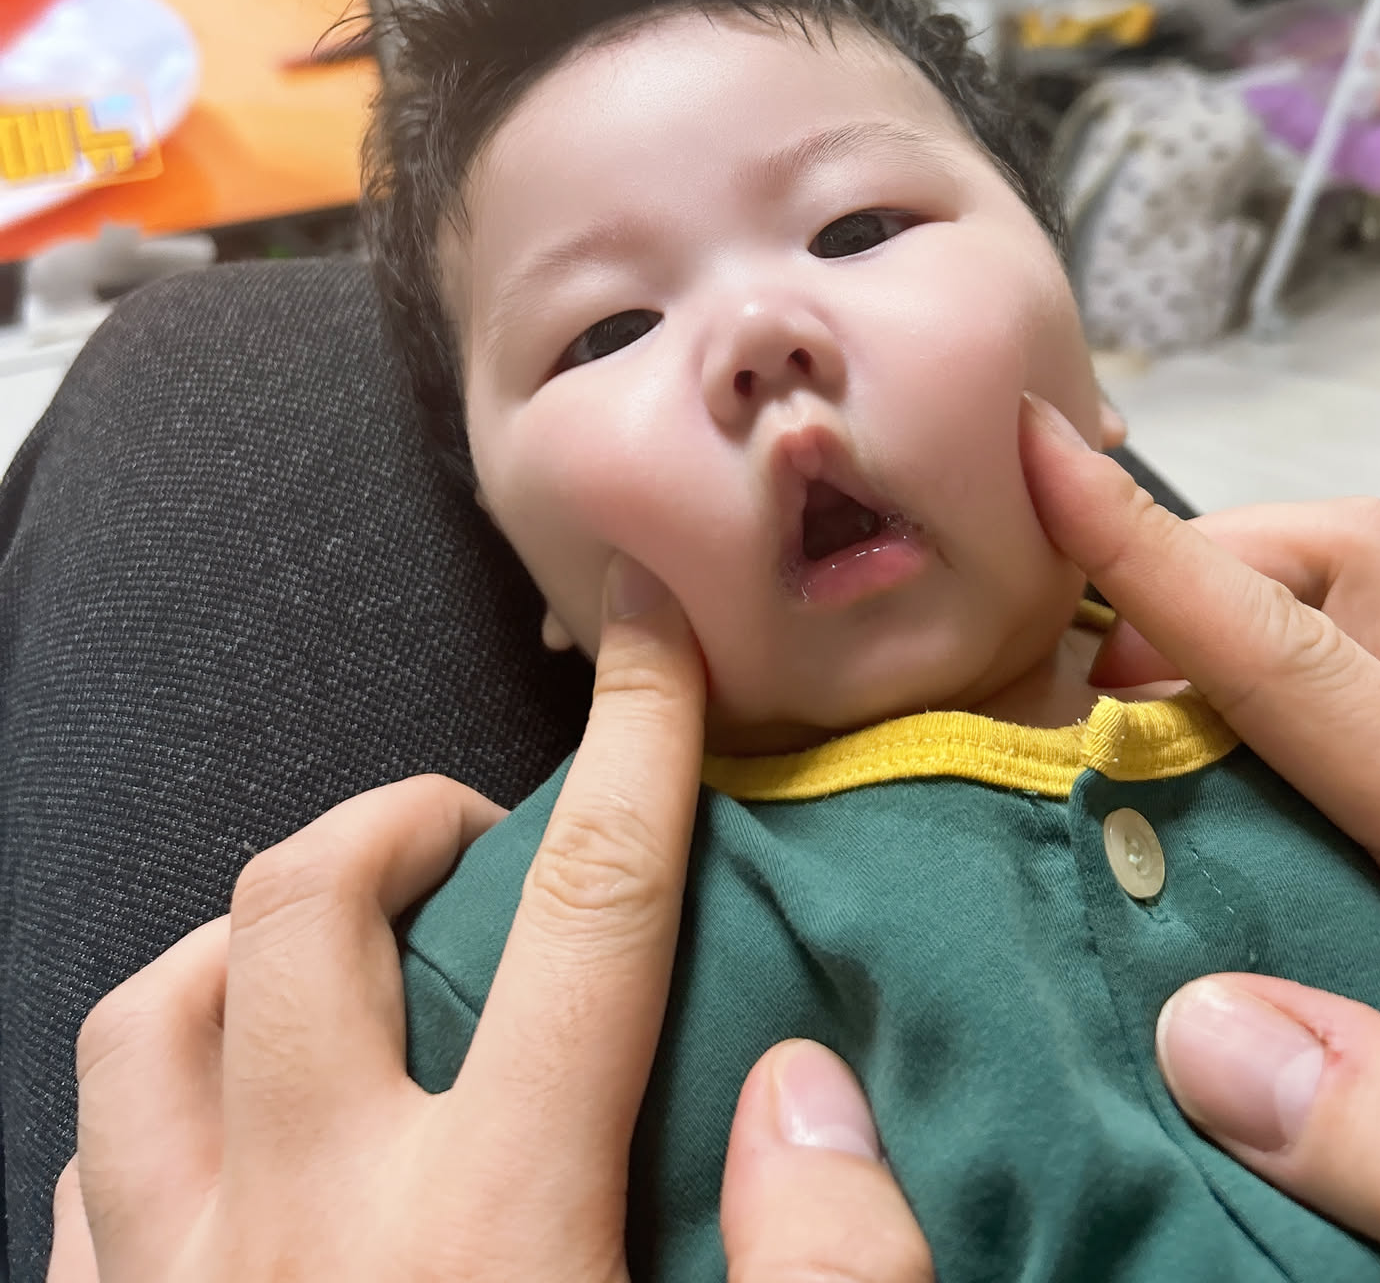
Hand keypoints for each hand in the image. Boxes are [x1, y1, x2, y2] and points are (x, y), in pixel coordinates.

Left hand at [49, 555, 930, 1282]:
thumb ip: (824, 1282)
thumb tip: (800, 1089)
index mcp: (491, 1231)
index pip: (593, 910)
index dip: (638, 744)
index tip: (650, 632)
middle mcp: (301, 1229)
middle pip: (308, 902)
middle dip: (403, 817)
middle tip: (482, 844)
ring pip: (149, 1010)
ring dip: (246, 945)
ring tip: (339, 959)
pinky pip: (85, 1164)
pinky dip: (160, 1099)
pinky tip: (232, 1137)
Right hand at [1020, 394, 1379, 1266]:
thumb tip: (1202, 1038)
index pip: (1295, 659)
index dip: (1151, 556)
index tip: (1038, 455)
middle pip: (1351, 562)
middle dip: (1205, 566)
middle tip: (1102, 685)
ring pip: (1373, 593)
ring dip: (1249, 608)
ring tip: (1159, 719)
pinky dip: (1291, 673)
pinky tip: (1247, 777)